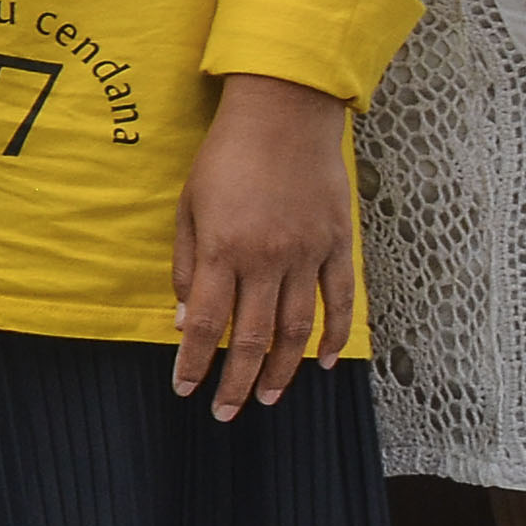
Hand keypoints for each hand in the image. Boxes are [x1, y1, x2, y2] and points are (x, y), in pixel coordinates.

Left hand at [171, 72, 358, 418]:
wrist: (285, 114)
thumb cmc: (226, 158)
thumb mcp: (189, 208)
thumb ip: (188, 266)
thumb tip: (187, 321)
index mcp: (224, 250)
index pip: (207, 324)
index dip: (194, 363)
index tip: (185, 389)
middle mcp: (268, 259)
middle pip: (252, 337)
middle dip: (236, 381)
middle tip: (227, 412)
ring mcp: (308, 253)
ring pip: (297, 328)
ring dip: (282, 369)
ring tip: (268, 397)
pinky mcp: (339, 243)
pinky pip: (340, 299)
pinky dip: (335, 335)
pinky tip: (325, 362)